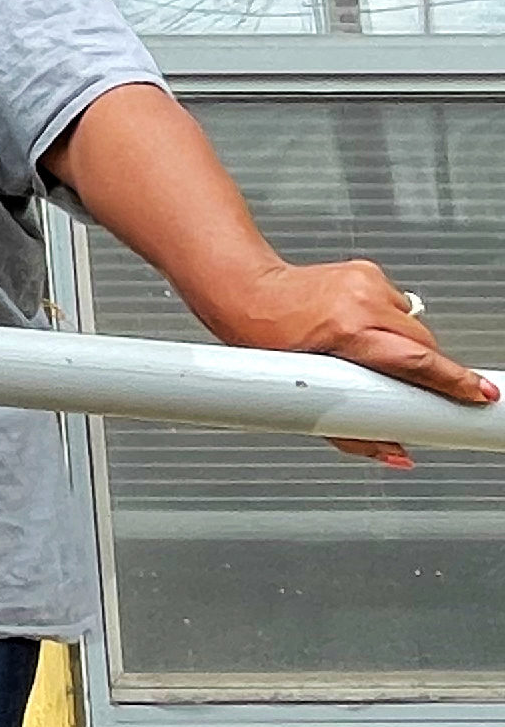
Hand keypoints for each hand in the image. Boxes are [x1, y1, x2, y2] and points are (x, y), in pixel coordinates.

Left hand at [217, 259, 496, 465]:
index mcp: (346, 331)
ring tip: (361, 351)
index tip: (481, 395)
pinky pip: (396, 306)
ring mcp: (365, 282)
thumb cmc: (262, 341)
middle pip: (423, 345)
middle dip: (424, 369)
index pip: (417, 361)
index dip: (454, 381)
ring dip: (401, 343)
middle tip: (403, 385)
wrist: (244, 290)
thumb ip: (355, 432)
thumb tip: (398, 456)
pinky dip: (386, 321)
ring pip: (412, 325)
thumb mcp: (303, 395)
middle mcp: (360, 302)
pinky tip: (355, 327)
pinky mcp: (367, 270)